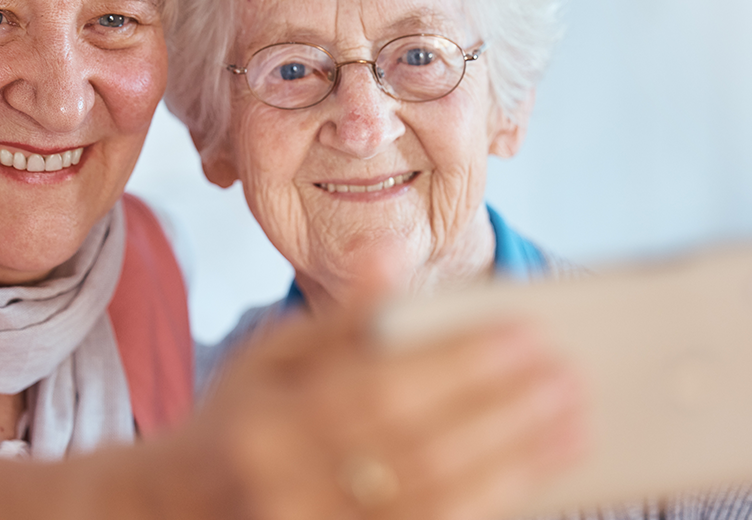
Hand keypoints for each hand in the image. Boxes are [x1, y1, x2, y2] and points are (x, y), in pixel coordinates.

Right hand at [175, 309, 585, 519]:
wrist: (180, 513)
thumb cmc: (240, 424)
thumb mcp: (268, 359)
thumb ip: (338, 321)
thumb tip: (391, 257)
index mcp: (266, 424)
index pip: (380, 391)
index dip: (458, 366)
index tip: (527, 335)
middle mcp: (288, 490)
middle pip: (418, 452)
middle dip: (503, 416)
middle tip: (568, 380)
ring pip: (436, 506)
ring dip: (515, 467)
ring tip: (572, 428)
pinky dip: (489, 506)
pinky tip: (532, 480)